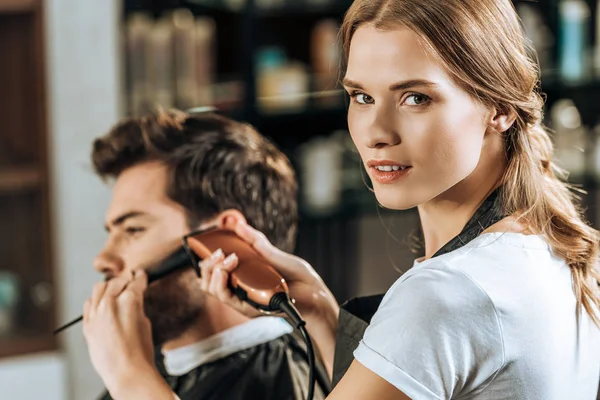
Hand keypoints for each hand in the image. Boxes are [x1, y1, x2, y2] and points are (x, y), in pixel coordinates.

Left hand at [82, 271, 166, 397]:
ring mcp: (96, 314)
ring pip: (99, 288)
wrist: (126, 372)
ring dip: (109, 288)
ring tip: (115, 292)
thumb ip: (137, 306)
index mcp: (129, 300)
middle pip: (116, 282)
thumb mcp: (145, 323)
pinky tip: (102, 305)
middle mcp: (110, 303)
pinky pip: (88, 304)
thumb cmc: (139, 352)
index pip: (136, 282)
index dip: (140, 277)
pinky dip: (96, 301)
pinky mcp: (87, 325)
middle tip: (130, 282)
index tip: (140, 275)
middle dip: (125, 281)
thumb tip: (134, 299)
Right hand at [199, 219, 339, 376]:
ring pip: (213, 289)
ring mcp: (243, 298)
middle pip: (209, 279)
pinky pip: (228, 299)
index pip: (215, 268)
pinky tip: (226, 272)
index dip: (207, 257)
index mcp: (243, 275)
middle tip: (219, 252)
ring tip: (226, 259)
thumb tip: (239, 225)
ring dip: (214, 271)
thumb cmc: (298, 278)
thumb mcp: (275, 255)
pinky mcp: (249, 307)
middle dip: (207, 263)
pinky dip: (222, 283)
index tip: (209, 243)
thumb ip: (256, 242)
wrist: (315, 295)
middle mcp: (239, 288)